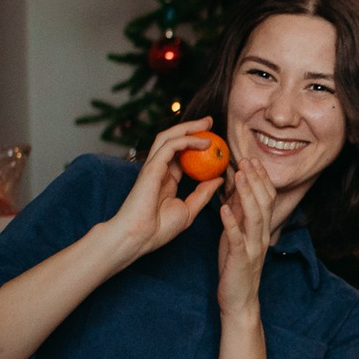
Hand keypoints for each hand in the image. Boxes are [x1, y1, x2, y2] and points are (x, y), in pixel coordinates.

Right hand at [106, 116, 223, 262]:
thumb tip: (220, 179)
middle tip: (210, 122)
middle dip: (192, 127)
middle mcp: (159, 169)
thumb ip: (203, 193)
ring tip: (207, 123)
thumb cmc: (160, 229)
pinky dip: (186, 140)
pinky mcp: (151, 167)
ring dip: (188, 127)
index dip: (196, 144)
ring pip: (169, 137)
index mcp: (166, 179)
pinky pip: (169, 146)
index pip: (182, 155)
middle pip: (174, 140)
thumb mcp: (189, 209)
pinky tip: (203, 142)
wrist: (139, 237)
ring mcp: (153, 167)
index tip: (215, 140)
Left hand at [215, 150, 280, 322]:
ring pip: (254, 216)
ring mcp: (253, 247)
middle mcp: (261, 235)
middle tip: (245, 159)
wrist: (239, 299)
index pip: (267, 198)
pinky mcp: (240, 259)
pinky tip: (224, 208)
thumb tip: (237, 191)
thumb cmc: (235, 266)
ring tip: (237, 175)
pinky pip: (237, 238)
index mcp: (261, 229)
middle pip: (263, 202)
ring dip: (246, 194)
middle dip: (255, 179)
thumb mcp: (238, 235)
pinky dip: (231, 222)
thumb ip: (240, 215)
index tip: (252, 159)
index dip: (261, 178)